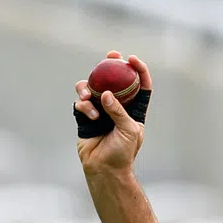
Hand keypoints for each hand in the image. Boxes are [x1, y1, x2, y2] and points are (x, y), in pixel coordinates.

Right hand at [75, 51, 151, 175]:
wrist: (104, 167)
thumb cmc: (122, 152)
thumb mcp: (128, 131)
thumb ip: (119, 111)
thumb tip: (106, 94)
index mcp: (134, 109)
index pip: (140, 86)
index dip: (138, 71)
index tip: (133, 59)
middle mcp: (117, 106)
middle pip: (114, 79)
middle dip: (111, 65)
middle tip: (110, 56)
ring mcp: (100, 109)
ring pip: (92, 87)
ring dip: (89, 87)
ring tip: (88, 96)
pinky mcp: (85, 115)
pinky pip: (82, 102)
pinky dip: (84, 105)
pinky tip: (90, 115)